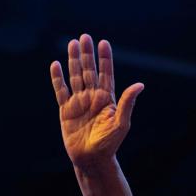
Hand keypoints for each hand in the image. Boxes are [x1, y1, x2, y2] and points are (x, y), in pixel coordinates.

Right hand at [50, 34, 143, 167]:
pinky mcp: (66, 110)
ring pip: (75, 76)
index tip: (103, 43)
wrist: (92, 159)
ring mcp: (79, 102)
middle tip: (84, 37)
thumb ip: (128, 102)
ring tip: (71, 43)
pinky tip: (55, 65)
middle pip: (89, 70)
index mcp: (107, 98)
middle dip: (87, 54)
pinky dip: (57, 78)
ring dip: (73, 61)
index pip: (106, 73)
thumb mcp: (121, 123)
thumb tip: (140, 85)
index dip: (105, 58)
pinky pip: (61, 90)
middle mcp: (93, 97)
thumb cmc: (109, 143)